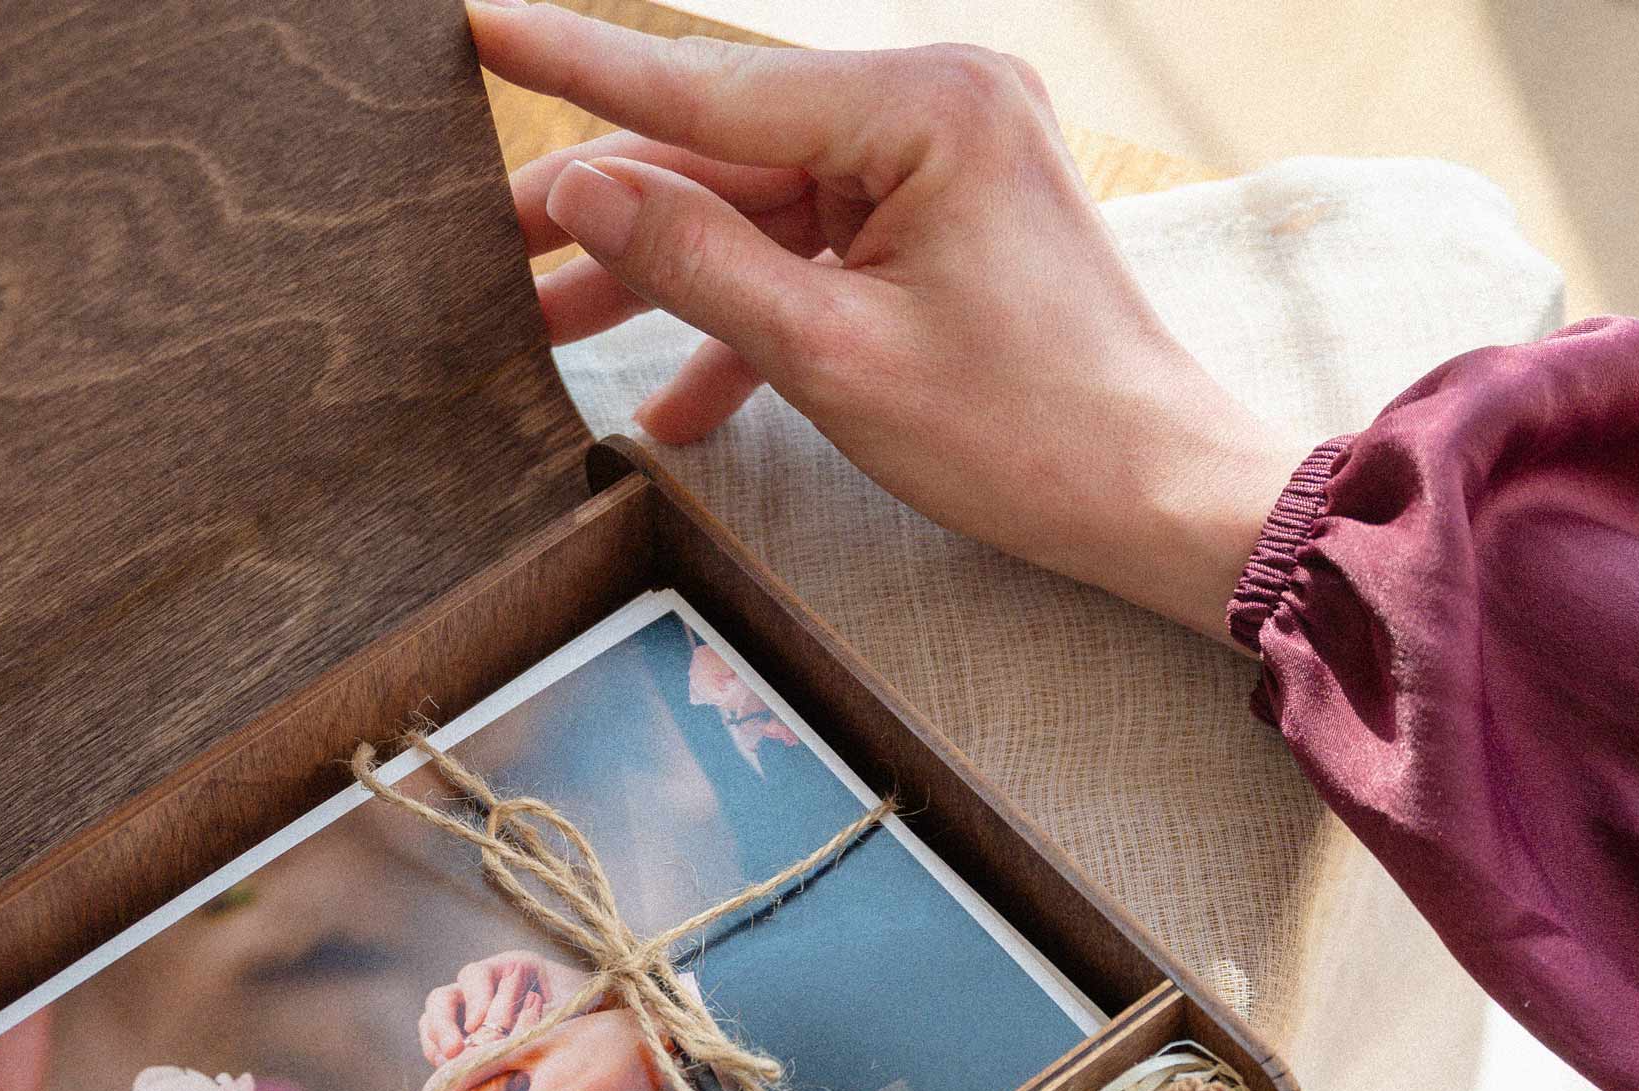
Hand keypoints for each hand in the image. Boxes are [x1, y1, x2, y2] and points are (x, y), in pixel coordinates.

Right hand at [418, 951, 581, 1066]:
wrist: (593, 1037)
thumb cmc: (584, 1014)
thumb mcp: (569, 1010)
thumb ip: (541, 1016)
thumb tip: (511, 1032)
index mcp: (510, 968)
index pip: (476, 975)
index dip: (475, 999)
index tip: (481, 1026)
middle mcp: (483, 987)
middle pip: (444, 996)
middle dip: (444, 1024)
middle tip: (456, 1050)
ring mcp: (469, 1012)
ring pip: (433, 1019)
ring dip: (436, 1041)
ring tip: (449, 1066)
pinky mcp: (463, 1039)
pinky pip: (436, 1044)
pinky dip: (438, 1057)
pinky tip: (451, 1074)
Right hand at [467, 0, 1299, 638]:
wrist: (1159, 496)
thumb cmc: (1029, 435)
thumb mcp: (833, 356)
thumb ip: (697, 263)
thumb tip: (581, 189)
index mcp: (926, 105)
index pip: (711, 85)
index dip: (580, 67)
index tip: (479, 25)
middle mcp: (939, 104)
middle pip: (728, 150)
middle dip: (612, 215)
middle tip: (491, 249)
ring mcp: (944, 162)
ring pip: (761, 209)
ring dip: (668, 279)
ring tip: (547, 330)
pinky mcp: (946, 221)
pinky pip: (818, 254)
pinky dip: (753, 321)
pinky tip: (675, 405)